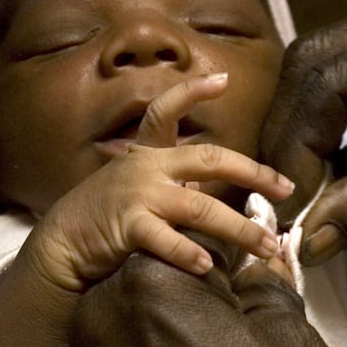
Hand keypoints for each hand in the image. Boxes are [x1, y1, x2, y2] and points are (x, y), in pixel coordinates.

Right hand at [0, 74, 293, 346]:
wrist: (61, 244)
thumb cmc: (104, 218)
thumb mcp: (136, 186)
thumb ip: (173, 182)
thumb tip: (219, 189)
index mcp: (147, 155)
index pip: (166, 110)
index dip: (193, 91)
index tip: (223, 79)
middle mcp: (145, 168)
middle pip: (208, 159)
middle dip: (253, 172)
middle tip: (285, 188)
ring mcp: (138, 196)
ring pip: (200, 206)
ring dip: (238, 228)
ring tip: (266, 246)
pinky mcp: (127, 227)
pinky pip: (166, 239)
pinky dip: (189, 253)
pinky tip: (209, 266)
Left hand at [68, 238, 346, 346]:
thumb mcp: (288, 336)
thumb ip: (264, 281)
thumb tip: (260, 254)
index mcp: (151, 279)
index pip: (187, 237)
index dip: (225, 255)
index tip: (246, 275)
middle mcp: (101, 315)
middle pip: (150, 276)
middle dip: (189, 292)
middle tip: (233, 327)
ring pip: (130, 322)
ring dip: (165, 329)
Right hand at [261, 0, 346, 263]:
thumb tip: (302, 240)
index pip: (337, 76)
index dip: (297, 144)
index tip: (283, 209)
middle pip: (321, 61)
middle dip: (292, 134)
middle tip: (278, 203)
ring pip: (331, 76)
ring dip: (310, 138)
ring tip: (297, 200)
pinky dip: (339, 145)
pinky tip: (330, 190)